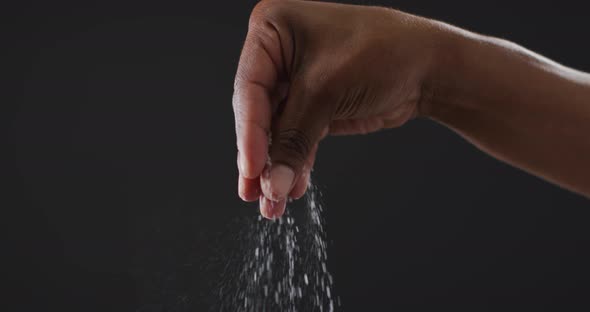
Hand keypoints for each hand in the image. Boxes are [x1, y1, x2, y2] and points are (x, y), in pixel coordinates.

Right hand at [233, 0, 443, 217]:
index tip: (250, 169)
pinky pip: (297, 138)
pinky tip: (293, 187)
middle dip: (261, 157)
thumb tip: (271, 183)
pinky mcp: (313, 104)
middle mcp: (279, 54)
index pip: (250, 88)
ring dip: (276, 168)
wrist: (429, 66)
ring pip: (277, 131)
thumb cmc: (383, 52)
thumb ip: (294, 139)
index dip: (249, 133)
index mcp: (273, 29)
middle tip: (255, 193)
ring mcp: (295, 81)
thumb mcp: (328, 92)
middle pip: (259, 113)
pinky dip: (296, 163)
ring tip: (273, 203)